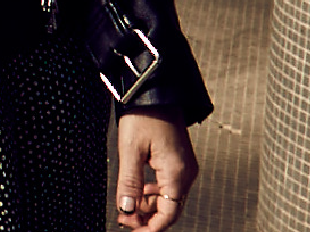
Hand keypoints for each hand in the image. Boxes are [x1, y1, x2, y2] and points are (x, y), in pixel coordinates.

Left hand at [115, 107, 196, 230]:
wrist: (154, 91)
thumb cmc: (143, 116)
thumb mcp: (130, 150)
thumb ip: (129, 183)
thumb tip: (127, 210)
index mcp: (177, 173)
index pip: (168, 215)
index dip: (150, 228)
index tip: (130, 228)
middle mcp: (186, 173)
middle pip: (169, 209)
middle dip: (147, 218)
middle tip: (123, 218)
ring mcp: (184, 167)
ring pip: (168, 199)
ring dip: (149, 207)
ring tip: (127, 206)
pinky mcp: (179, 161)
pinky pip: (168, 186)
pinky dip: (153, 193)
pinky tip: (138, 192)